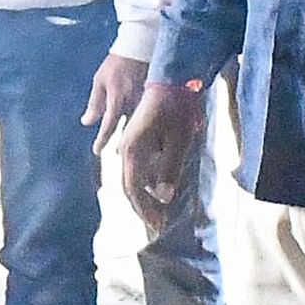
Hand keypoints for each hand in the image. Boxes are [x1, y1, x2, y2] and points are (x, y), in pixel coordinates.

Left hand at [82, 53, 150, 145]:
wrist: (140, 47)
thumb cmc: (117, 64)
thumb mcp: (100, 81)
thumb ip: (95, 103)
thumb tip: (87, 122)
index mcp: (116, 99)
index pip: (108, 125)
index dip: (102, 140)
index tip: (97, 151)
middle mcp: (132, 103)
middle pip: (128, 132)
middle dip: (124, 146)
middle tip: (119, 156)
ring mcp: (146, 102)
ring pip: (142, 127)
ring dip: (137, 139)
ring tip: (134, 152)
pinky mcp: (156, 99)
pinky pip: (151, 118)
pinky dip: (148, 127)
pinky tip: (148, 136)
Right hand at [119, 76, 209, 227]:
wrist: (172, 79)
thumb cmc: (176, 109)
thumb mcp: (177, 140)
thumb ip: (169, 169)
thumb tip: (162, 196)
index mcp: (133, 150)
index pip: (133, 188)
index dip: (144, 208)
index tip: (157, 224)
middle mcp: (127, 149)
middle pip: (130, 185)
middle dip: (143, 206)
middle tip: (159, 224)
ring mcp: (131, 143)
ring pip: (134, 177)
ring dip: (145, 196)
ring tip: (159, 212)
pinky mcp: (139, 139)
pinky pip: (140, 166)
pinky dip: (148, 182)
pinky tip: (160, 188)